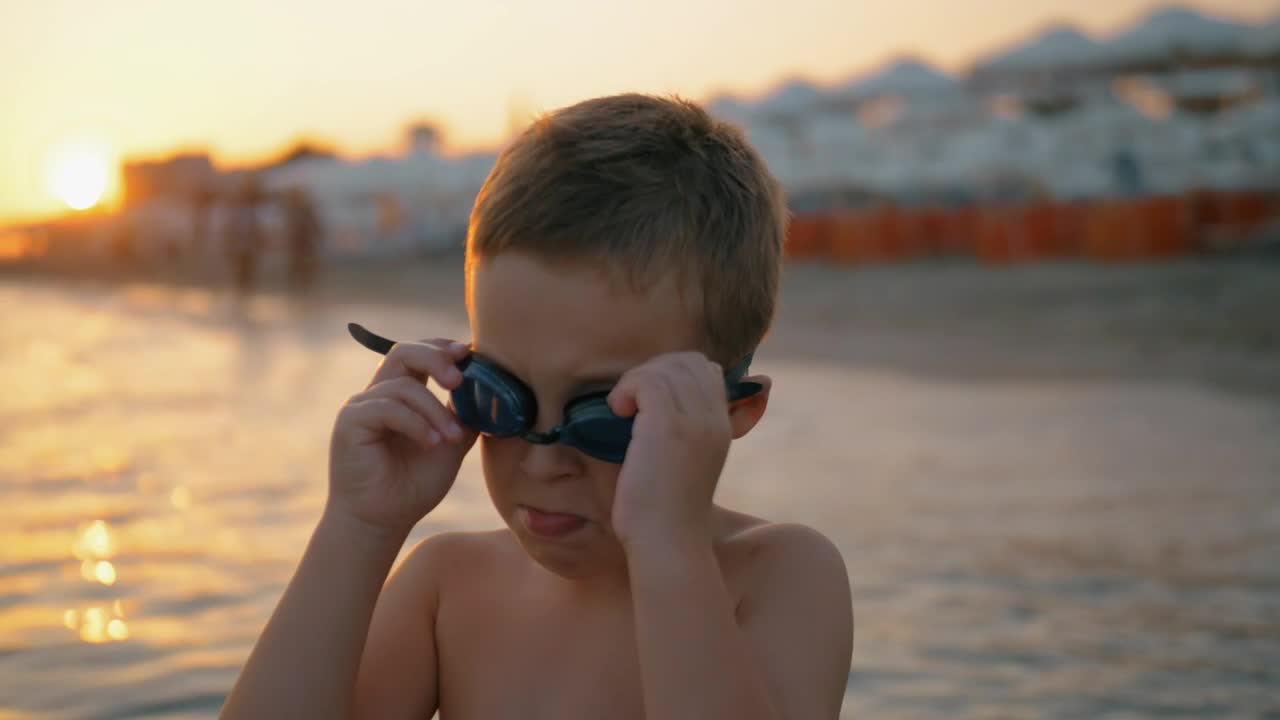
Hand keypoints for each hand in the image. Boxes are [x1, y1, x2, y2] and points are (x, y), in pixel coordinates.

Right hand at [328, 339, 477, 537]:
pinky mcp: (351, 422)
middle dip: (436, 358)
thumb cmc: (413, 486)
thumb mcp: (451, 446)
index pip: (419, 354)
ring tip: (451, 438)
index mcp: (402, 396)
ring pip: (403, 386)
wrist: (383, 522)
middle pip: (403, 352)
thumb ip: (465, 417)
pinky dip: (415, 423)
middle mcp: (379, 395)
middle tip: (459, 379)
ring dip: (434, 410)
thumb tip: (491, 393)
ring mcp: (362, 406)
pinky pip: (387, 407)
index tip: (469, 353)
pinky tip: (431, 443)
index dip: (443, 348)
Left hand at [607, 352, 731, 549]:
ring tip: (622, 409)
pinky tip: (617, 411)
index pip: (705, 370)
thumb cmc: (664, 512)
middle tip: (631, 401)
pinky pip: (647, 381)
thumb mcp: (682, 466)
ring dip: (636, 380)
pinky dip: (626, 389)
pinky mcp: (668, 427)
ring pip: (666, 367)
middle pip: (688, 361)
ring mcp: (694, 421)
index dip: (671, 372)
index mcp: (721, 427)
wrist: (667, 543)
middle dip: (653, 370)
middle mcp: (713, 419)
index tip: (645, 399)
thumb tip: (647, 411)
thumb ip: (678, 435)